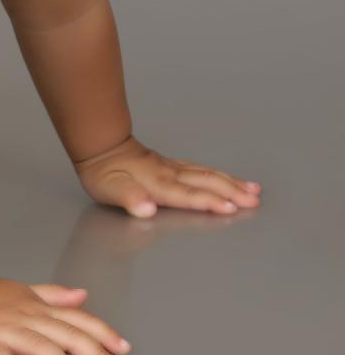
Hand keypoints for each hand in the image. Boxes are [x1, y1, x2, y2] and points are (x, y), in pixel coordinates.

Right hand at [0, 277, 131, 354]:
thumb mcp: (25, 293)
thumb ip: (54, 296)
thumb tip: (82, 294)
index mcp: (40, 309)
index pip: (77, 319)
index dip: (101, 332)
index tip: (123, 348)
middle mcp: (28, 318)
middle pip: (65, 333)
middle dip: (92, 352)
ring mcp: (6, 330)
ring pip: (36, 345)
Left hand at [72, 134, 262, 217]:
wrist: (100, 146)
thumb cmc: (103, 172)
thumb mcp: (109, 189)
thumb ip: (129, 198)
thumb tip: (146, 208)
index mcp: (158, 183)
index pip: (188, 195)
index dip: (209, 202)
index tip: (231, 208)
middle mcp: (170, 174)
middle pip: (206, 182)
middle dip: (232, 192)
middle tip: (255, 201)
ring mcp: (173, 168)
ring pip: (207, 174)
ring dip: (231, 182)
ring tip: (253, 190)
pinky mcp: (172, 165)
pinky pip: (201, 170)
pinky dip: (218, 175)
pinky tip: (227, 179)